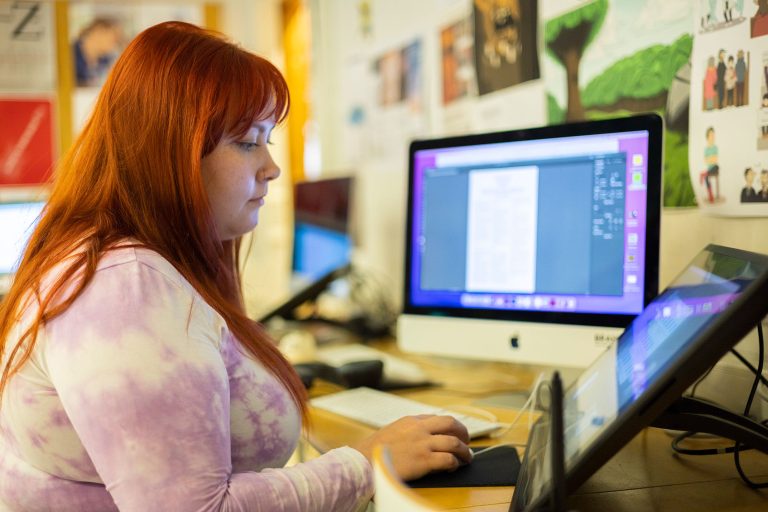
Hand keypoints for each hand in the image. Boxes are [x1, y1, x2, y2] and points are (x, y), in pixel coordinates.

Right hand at [351, 415, 471, 480]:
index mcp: (411, 421)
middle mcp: (419, 429)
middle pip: (451, 424)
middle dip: (463, 433)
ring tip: (466, 457)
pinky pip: (448, 459)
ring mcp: (422, 444)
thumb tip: (422, 436)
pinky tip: (452, 467)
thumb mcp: (392, 432)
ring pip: (454, 442)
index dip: (450, 426)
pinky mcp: (424, 460)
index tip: (455, 433)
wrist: (363, 462)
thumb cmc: (374, 451)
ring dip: (463, 451)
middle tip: (466, 442)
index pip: (438, 418)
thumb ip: (408, 431)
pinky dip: (454, 463)